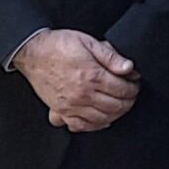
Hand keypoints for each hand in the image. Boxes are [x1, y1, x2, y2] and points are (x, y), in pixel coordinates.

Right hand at [12, 28, 139, 131]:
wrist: (33, 52)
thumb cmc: (59, 45)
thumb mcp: (88, 42)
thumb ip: (110, 56)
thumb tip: (129, 67)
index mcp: (92, 76)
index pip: (122, 89)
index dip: (133, 87)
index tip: (135, 83)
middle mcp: (82, 94)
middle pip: (115, 106)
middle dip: (128, 102)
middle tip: (131, 95)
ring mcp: (71, 105)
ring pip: (102, 119)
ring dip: (115, 114)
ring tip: (119, 105)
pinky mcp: (61, 111)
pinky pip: (81, 126)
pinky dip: (94, 126)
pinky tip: (101, 119)